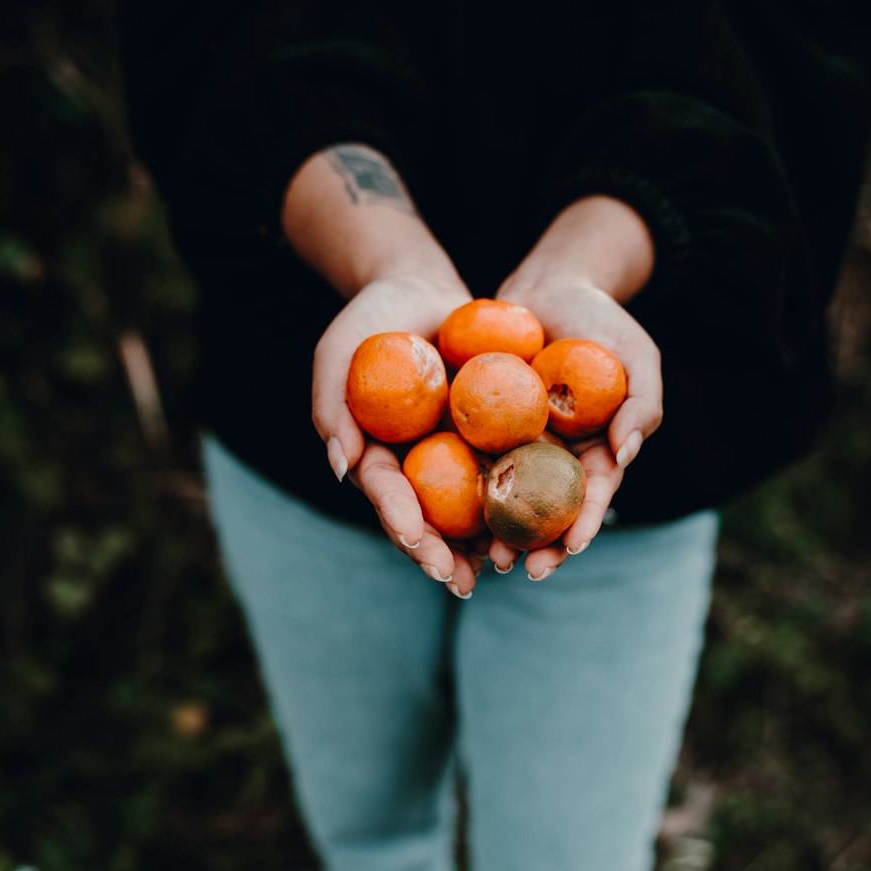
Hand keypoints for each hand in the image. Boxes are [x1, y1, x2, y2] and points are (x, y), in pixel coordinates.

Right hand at [311, 270, 488, 596]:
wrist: (420, 290)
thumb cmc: (370, 320)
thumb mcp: (337, 352)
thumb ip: (333, 407)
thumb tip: (339, 467)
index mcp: (376, 455)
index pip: (386, 493)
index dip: (398, 518)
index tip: (412, 538)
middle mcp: (416, 464)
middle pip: (427, 517)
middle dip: (440, 553)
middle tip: (458, 581)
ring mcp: (453, 454)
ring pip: (468, 509)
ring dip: (482, 545)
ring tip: (501, 570)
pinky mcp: (490, 437)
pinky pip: (506, 472)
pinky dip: (519, 501)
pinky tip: (538, 526)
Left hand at [488, 276, 662, 578]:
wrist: (550, 286)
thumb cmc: (603, 320)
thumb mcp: (638, 357)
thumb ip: (642, 404)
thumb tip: (624, 453)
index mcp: (596, 451)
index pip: (591, 497)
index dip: (582, 525)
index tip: (571, 548)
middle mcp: (555, 456)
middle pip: (546, 511)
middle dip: (537, 546)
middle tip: (522, 570)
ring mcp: (518, 443)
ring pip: (506, 498)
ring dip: (498, 532)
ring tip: (485, 558)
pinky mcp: (483, 427)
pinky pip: (471, 461)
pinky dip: (462, 489)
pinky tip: (447, 514)